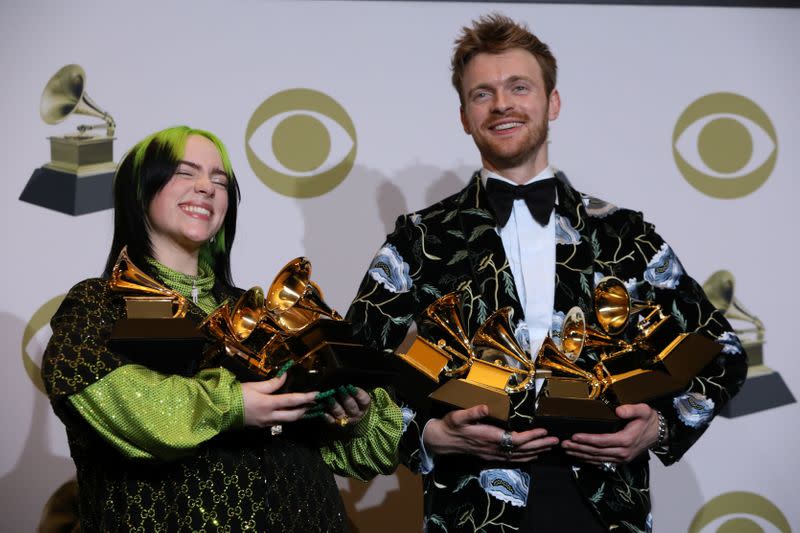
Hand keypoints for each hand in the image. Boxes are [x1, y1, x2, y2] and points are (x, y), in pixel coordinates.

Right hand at [241, 373, 318, 427]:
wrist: (220, 412)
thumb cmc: (236, 396)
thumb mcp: (255, 386)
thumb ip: (272, 383)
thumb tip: (285, 376)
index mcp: (269, 404)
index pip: (292, 401)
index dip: (306, 398)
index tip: (317, 394)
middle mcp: (270, 416)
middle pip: (294, 415)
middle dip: (306, 409)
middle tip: (315, 403)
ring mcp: (266, 424)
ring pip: (287, 420)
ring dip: (298, 414)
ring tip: (305, 407)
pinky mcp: (262, 426)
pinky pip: (278, 422)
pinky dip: (287, 417)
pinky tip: (289, 411)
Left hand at [322, 385, 371, 426]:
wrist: (352, 417)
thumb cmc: (354, 400)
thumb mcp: (357, 394)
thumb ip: (354, 388)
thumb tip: (346, 378)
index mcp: (363, 406)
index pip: (364, 400)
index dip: (358, 393)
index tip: (350, 385)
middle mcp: (356, 414)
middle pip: (351, 406)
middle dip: (345, 397)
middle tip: (340, 388)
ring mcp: (346, 420)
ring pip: (340, 413)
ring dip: (334, 405)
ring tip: (328, 397)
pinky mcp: (336, 424)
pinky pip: (331, 421)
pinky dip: (327, 416)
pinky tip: (322, 411)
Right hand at [423, 404, 558, 461]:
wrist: (442, 441)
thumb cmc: (451, 425)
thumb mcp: (458, 416)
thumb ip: (472, 412)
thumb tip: (484, 407)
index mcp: (489, 437)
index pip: (515, 439)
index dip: (531, 436)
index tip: (543, 431)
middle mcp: (493, 449)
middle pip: (521, 449)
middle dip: (540, 445)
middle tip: (556, 441)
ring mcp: (492, 454)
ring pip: (519, 456)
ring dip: (535, 452)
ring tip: (549, 448)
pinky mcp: (490, 456)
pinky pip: (512, 460)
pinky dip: (524, 458)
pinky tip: (532, 456)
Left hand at [561, 403, 659, 465]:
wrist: (660, 433)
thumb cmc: (649, 420)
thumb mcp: (643, 410)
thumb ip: (631, 410)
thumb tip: (619, 410)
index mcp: (626, 440)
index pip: (602, 441)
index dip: (587, 439)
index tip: (574, 436)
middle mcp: (623, 452)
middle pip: (596, 452)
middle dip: (579, 448)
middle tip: (564, 444)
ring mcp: (622, 458)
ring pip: (597, 458)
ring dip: (581, 455)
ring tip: (567, 450)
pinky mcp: (620, 460)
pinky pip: (602, 462)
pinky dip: (589, 460)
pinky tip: (579, 456)